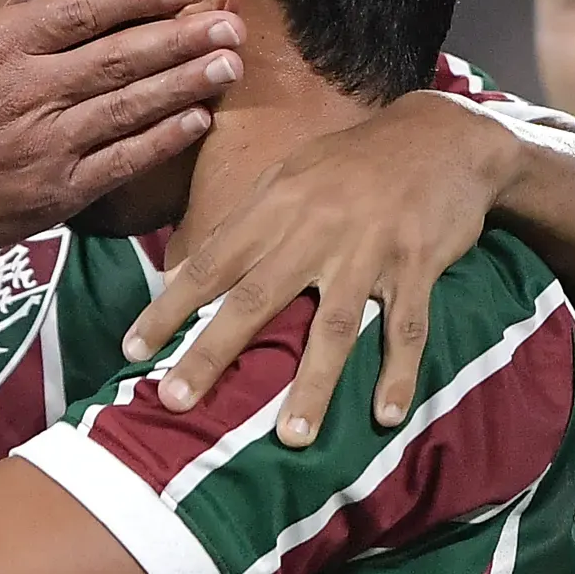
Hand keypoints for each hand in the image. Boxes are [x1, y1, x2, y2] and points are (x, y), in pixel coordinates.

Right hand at [0, 0, 240, 270]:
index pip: (82, 13)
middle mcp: (30, 94)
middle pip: (122, 60)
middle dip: (182, 39)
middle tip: (232, 23)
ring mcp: (46, 147)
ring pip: (131, 109)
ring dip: (185, 85)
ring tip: (229, 64)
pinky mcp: (53, 193)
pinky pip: (120, 163)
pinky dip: (161, 141)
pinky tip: (195, 120)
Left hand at [124, 89, 522, 443]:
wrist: (442, 134)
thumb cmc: (352, 162)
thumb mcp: (289, 176)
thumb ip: (242, 225)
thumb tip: (185, 271)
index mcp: (275, 207)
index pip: (210, 264)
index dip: (169, 308)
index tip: (132, 351)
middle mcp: (314, 230)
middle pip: (254, 300)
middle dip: (211, 353)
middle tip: (174, 401)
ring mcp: (368, 251)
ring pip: (334, 327)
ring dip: (313, 386)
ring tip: (290, 438)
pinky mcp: (416, 265)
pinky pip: (407, 328)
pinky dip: (398, 373)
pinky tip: (386, 416)